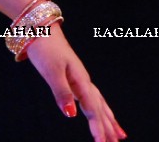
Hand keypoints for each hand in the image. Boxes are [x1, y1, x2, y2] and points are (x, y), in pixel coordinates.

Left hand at [27, 26, 125, 140]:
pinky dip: (99, 108)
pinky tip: (100, 113)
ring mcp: (80, 78)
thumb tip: (72, 114)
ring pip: (99, 103)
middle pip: (100, 109)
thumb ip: (61, 92)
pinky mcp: (74, 76)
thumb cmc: (44, 48)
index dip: (97, 127)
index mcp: (80, 80)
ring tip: (119, 135)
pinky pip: (92, 97)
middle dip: (108, 128)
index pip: (92, 109)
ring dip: (108, 120)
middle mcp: (84, 80)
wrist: (39, 27)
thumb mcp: (50, 71)